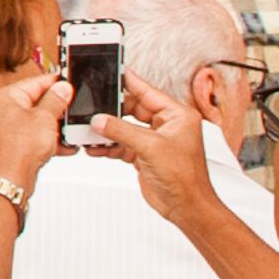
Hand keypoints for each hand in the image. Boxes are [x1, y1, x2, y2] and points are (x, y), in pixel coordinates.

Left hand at [0, 70, 66, 189]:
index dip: (53, 83)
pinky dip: (44, 137)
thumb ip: (56, 101)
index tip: (67, 82)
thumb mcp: (45, 119)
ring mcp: (1, 127)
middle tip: (70, 106)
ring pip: (33, 119)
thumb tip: (62, 88)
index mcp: (1, 97)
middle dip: (54, 107)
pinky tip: (61, 143)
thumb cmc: (19, 150)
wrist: (11, 179)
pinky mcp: (7, 142)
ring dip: (52, 125)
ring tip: (68, 128)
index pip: (33, 82)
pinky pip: (29, 134)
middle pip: (33, 101)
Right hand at [87, 77, 216, 228]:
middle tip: (93, 108)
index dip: (129, 82)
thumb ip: (122, 131)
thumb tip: (100, 121)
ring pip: (125, 127)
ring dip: (109, 131)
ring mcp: (155, 141)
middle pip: (133, 109)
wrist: (187, 208)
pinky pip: (122, 144)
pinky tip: (97, 147)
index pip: (148, 92)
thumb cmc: (186, 179)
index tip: (112, 70)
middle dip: (113, 111)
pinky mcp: (145, 155)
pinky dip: (110, 146)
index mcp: (178, 116)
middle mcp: (167, 125)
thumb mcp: (150, 148)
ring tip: (91, 130)